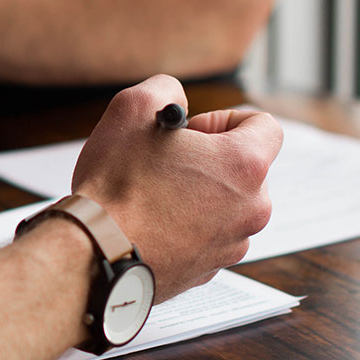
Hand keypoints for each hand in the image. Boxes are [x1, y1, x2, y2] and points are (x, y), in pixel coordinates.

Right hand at [72, 75, 280, 300]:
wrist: (95, 254)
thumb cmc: (116, 185)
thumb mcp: (133, 109)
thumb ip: (165, 90)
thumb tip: (174, 100)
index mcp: (244, 165)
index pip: (265, 126)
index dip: (225, 120)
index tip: (193, 132)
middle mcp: (251, 209)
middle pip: (245, 170)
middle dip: (210, 160)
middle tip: (167, 163)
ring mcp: (232, 244)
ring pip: (225, 206)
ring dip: (197, 195)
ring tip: (153, 195)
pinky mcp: (208, 270)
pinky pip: (206, 237)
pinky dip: (185, 227)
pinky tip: (149, 223)